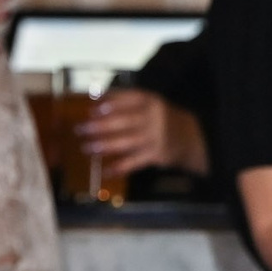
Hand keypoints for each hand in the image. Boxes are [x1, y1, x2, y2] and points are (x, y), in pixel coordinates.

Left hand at [81, 89, 209, 175]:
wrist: (189, 137)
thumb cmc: (160, 118)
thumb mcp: (148, 103)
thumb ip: (125, 100)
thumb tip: (94, 99)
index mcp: (150, 101)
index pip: (128, 100)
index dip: (109, 105)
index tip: (92, 110)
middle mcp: (153, 118)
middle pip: (124, 121)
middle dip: (100, 126)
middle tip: (81, 129)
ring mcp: (155, 138)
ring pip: (127, 142)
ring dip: (106, 146)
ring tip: (88, 147)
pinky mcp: (157, 155)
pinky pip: (135, 162)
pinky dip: (121, 167)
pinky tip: (107, 171)